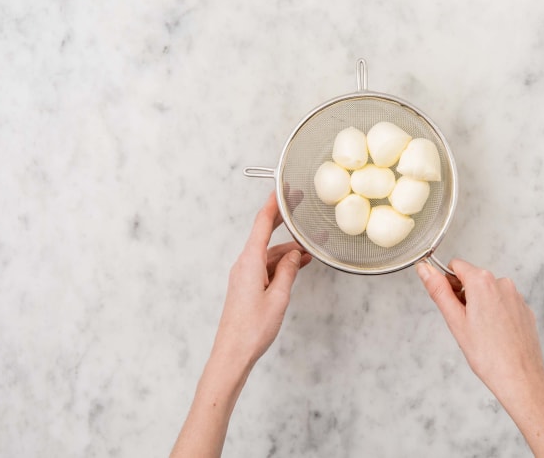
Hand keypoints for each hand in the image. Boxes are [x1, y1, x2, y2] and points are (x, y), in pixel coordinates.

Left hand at [212, 191, 311, 367]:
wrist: (232, 354)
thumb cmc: (252, 329)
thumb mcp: (279, 297)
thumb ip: (289, 271)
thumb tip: (295, 254)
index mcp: (249, 262)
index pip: (261, 224)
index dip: (274, 204)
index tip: (284, 189)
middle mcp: (244, 265)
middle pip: (264, 235)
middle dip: (282, 221)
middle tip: (299, 208)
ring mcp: (244, 276)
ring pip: (269, 254)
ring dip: (288, 250)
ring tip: (311, 249)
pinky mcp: (246, 287)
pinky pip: (266, 267)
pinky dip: (282, 264)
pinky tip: (297, 266)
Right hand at [417, 259, 543, 398]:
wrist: (520, 378)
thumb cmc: (488, 355)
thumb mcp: (455, 320)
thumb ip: (438, 290)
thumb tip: (425, 269)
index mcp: (483, 282)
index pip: (456, 266)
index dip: (447, 283)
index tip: (450, 303)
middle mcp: (502, 283)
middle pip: (473, 279)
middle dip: (464, 296)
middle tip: (465, 324)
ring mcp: (516, 296)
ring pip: (488, 292)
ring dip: (480, 305)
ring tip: (481, 332)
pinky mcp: (525, 309)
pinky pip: (503, 303)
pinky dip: (496, 314)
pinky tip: (495, 335)